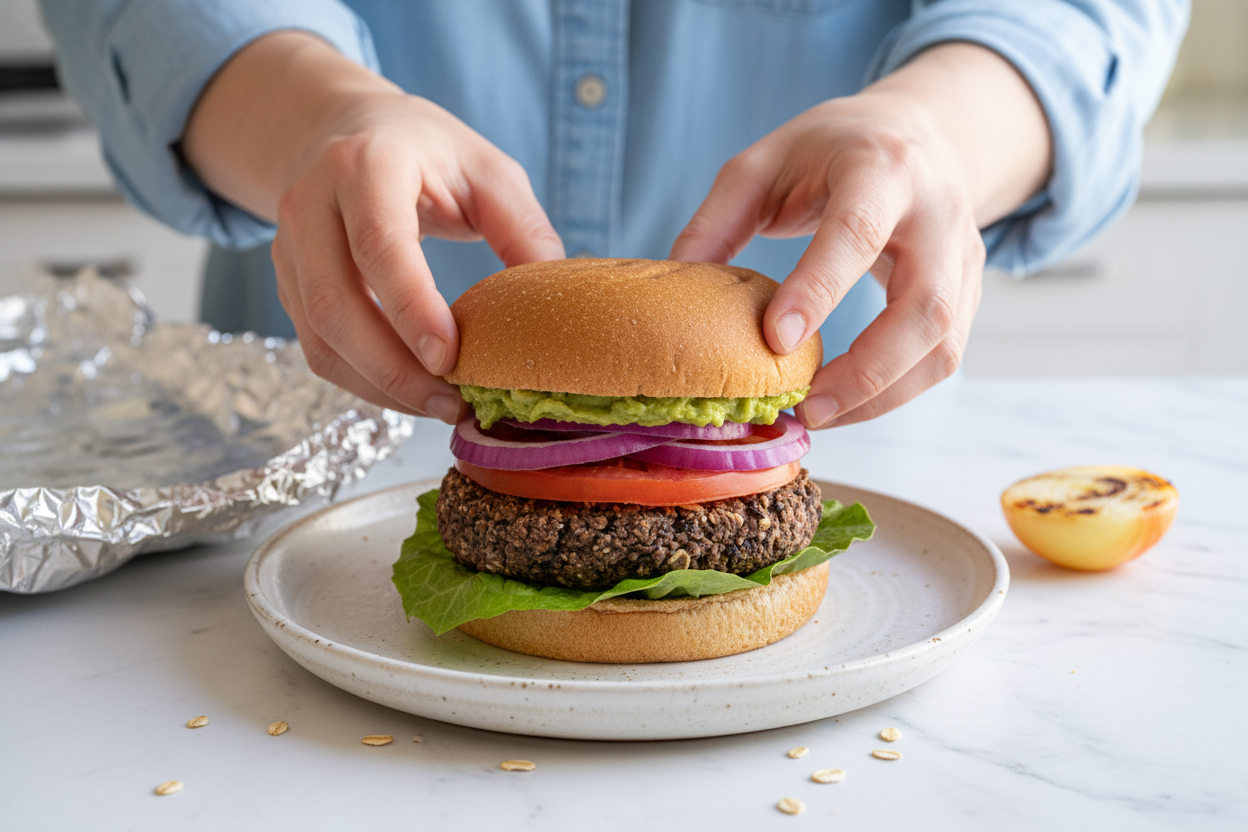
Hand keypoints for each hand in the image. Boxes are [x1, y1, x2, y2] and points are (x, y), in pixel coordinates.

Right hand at [183, 33, 563, 421]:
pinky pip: (319, 350)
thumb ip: (524, 230)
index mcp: (366, 164)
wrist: (349, 130)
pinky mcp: (289, 285)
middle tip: (453, 403)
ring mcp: (290, 248)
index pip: (379, 244)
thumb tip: (550, 307)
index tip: (449, 359)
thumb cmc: (429, 154)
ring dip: (380, 387)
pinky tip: (412, 393)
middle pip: (335, 304)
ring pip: (321, 338)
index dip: (411, 308)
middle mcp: (310, 204)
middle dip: (394, 369)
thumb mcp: (488, 171)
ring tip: (441, 407)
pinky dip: (365, 384)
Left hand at [670, 43, 1050, 427]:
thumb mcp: (765, 161)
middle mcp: (937, 211)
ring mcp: (963, 254)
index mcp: (880, 167)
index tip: (776, 341)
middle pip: (924, 305)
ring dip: (883, 393)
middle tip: (806, 405)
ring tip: (821, 414)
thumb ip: (718, 217)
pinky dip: (897, 391)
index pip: (856, 232)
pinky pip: (944, 356)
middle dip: (866, 369)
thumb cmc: (832, 149)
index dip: (818, 289)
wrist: (921, 129)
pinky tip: (848, 402)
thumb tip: (676, 280)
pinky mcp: (969, 290)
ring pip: (943, 344)